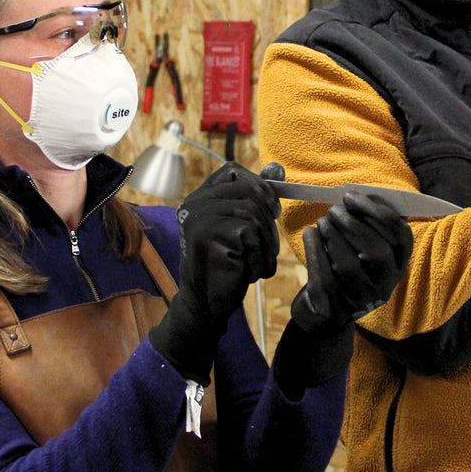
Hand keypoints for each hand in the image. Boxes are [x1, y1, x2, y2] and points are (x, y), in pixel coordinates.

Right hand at [148, 162, 281, 382]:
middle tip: (269, 245)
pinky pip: (249, 233)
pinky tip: (251, 271)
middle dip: (268, 219)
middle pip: (248, 191)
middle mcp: (194, 202)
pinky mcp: (204, 234)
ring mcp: (196, 217)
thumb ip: (257, 196)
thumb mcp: (244, 226)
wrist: (209, 303)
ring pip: (252, 213)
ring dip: (266, 243)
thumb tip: (276, 168)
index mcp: (201, 196)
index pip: (234, 171)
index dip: (259, 185)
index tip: (272, 209)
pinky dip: (258, 256)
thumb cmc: (229, 264)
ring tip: (260, 262)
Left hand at [290, 192, 413, 336]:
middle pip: (377, 251)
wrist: (327, 313)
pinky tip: (311, 233)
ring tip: (323, 220)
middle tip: (335, 209)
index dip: (379, 213)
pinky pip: (324, 274)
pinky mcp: (334, 305)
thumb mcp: (367, 253)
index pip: (401, 237)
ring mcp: (360, 299)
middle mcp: (385, 286)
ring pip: (348, 264)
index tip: (353, 197)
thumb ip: (370, 227)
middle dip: (353, 224)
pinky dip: (315, 248)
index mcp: (398, 268)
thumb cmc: (347, 270)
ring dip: (333, 234)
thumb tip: (360, 195)